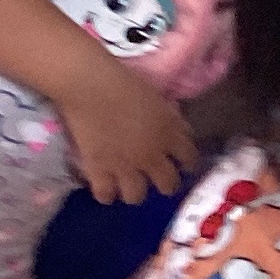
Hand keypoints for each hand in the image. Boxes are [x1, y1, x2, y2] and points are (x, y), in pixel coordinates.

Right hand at [57, 63, 201, 205]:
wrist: (89, 84)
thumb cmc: (123, 83)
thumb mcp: (159, 100)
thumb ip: (171, 120)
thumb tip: (179, 130)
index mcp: (169, 135)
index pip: (190, 159)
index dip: (187, 163)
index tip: (182, 164)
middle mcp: (152, 156)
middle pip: (168, 184)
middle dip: (165, 183)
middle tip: (155, 177)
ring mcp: (125, 166)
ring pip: (136, 196)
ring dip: (134, 191)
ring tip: (127, 184)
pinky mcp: (98, 169)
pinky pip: (106, 194)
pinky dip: (106, 194)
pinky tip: (105, 188)